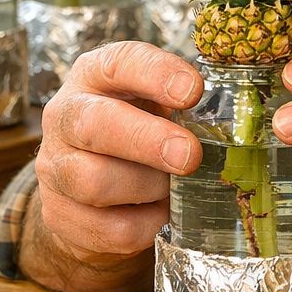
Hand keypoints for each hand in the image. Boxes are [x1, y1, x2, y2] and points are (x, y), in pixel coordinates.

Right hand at [21, 41, 204, 291]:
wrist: (88, 193)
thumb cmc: (136, 132)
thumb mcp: (154, 104)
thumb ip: (184, 105)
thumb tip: (235, 124)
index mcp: (94, 76)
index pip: (118, 62)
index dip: (156, 74)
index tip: (194, 91)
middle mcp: (65, 117)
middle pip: (93, 123)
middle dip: (146, 140)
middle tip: (190, 155)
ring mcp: (55, 168)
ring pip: (94, 181)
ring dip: (147, 187)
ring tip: (173, 188)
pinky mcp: (61, 216)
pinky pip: (111, 229)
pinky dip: (147, 225)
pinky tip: (162, 214)